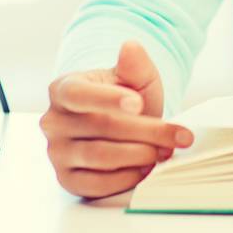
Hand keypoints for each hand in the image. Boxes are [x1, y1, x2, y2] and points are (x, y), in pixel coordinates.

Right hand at [41, 38, 196, 200]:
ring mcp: (57, 153)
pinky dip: (126, 178)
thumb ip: (135, 63)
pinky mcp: (67, 179)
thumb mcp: (135, 77)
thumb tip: (131, 47)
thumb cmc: (126, 97)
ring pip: (101, 156)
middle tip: (178, 135)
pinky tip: (146, 167)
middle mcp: (54, 121)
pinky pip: (96, 184)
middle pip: (101, 128)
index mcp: (63, 89)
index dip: (108, 99)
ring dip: (140, 155)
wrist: (120, 123)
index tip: (138, 104)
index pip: (79, 94)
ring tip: (165, 150)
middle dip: (146, 131)